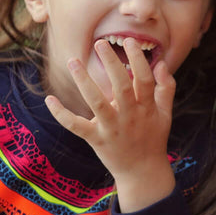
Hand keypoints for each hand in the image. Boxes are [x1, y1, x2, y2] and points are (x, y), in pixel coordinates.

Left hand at [46, 38, 175, 211]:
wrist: (143, 173)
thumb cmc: (154, 139)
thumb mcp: (165, 114)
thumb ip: (166, 88)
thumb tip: (161, 62)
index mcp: (147, 108)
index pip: (144, 79)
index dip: (138, 60)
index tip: (129, 41)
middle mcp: (130, 116)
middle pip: (122, 86)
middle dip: (112, 64)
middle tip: (100, 43)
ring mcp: (113, 129)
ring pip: (97, 103)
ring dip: (84, 81)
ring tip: (73, 61)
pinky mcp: (97, 140)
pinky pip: (77, 126)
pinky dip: (62, 114)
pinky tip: (49, 99)